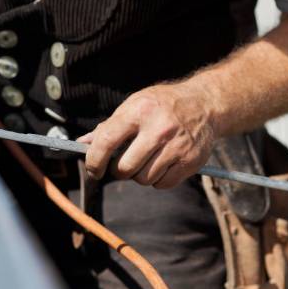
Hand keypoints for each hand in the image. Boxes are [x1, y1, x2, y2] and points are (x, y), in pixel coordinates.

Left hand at [77, 83, 217, 188]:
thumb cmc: (162, 105)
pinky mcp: (191, 160)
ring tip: (145, 160)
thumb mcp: (134, 105)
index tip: (93, 169)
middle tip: (122, 164)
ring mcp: (177, 146)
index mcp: (139, 111)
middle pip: (125, 168)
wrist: (205, 104)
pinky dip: (157, 180)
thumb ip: (109, 126)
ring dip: (139, 175)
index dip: (94, 160)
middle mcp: (159, 129)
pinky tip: (160, 165)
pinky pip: (163, 184)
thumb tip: (83, 143)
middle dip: (118, 171)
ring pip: (144, 179)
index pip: (107, 141)